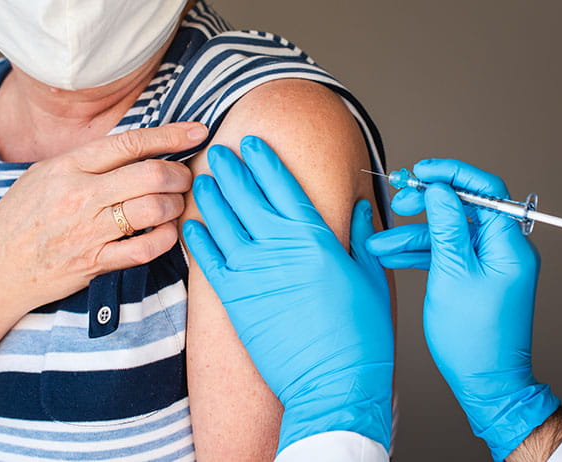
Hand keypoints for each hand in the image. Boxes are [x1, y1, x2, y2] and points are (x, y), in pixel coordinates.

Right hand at [0, 122, 206, 316]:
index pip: (130, 142)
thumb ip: (90, 160)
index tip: (198, 131)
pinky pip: (146, 249)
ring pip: (154, 209)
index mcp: (69, 166)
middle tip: (185, 178)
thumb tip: (140, 146)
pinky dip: (166, 238)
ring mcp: (89, 231)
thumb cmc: (23, 216)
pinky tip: (166, 231)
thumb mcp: (47, 173)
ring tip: (175, 204)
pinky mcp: (96, 263)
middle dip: (180, 174)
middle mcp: (81, 196)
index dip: (171, 134)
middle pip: (151, 174)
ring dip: (176, 205)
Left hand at [182, 136, 393, 452]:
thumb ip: (361, 238)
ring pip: (223, 223)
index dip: (265, 161)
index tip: (252, 142)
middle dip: (231, 170)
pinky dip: (198, 240)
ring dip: (210, 198)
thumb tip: (360, 206)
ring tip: (200, 179)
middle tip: (217, 152)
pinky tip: (190, 224)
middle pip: (247, 197)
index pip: (284, 186)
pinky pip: (208, 262)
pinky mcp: (236, 301)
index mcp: (316, 239)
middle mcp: (280, 248)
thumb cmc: (361, 336)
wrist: (334, 384)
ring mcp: (254, 273)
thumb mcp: (372, 279)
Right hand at [367, 159, 559, 460]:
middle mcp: (504, 249)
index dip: (452, 174)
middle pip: (463, 208)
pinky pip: (448, 255)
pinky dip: (421, 254)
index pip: (485, 190)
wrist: (486, 382)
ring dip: (414, 235)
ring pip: (449, 233)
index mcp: (509, 243)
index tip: (421, 171)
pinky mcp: (476, 278)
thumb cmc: (474, 336)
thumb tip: (441, 189)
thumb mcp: (452, 273)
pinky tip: (392, 255)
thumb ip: (446, 225)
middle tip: (398, 201)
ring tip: (380, 242)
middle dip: (427, 203)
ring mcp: (490, 264)